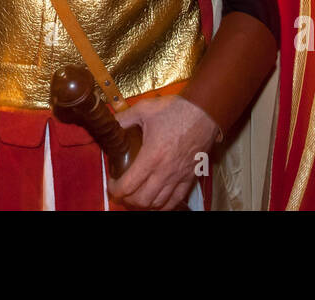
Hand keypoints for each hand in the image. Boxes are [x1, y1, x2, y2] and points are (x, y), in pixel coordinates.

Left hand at [108, 95, 218, 210]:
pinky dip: (164, 205)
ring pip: (158, 203)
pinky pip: (176, 200)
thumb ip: (123, 118)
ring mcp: (179, 176)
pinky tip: (157, 201)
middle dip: (127, 199)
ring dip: (144, 204)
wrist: (204, 111)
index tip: (111, 184)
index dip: (115, 189)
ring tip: (137, 196)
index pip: (128, 185)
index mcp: (152, 156)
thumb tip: (110, 122)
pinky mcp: (190, 177)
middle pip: (142, 199)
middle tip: (122, 191)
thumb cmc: (176, 110)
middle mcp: (165, 171)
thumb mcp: (144, 109)